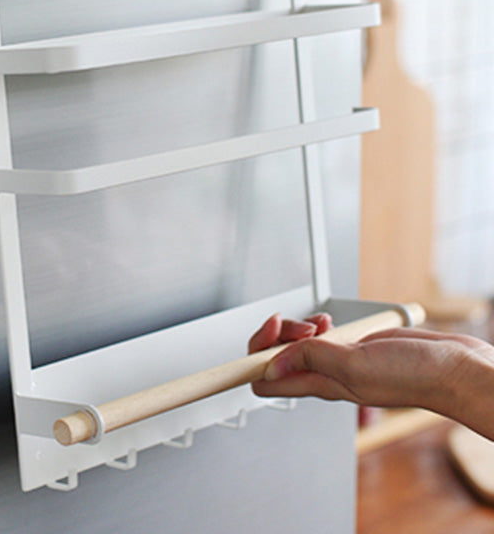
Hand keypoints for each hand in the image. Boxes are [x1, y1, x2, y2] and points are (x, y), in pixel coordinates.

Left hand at [248, 312, 493, 439]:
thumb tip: (270, 364)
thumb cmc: (414, 374)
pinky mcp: (352, 346)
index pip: (265, 381)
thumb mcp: (355, 365)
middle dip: (276, 335)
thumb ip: (313, 360)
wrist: (453, 367)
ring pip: (297, 343)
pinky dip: (317, 323)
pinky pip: (320, 336)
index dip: (252, 359)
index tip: (257, 340)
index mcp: (319, 384)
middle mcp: (324, 374)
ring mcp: (338, 360)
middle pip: (275, 357)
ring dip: (296, 327)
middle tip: (295, 325)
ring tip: (317, 322)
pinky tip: (328, 321)